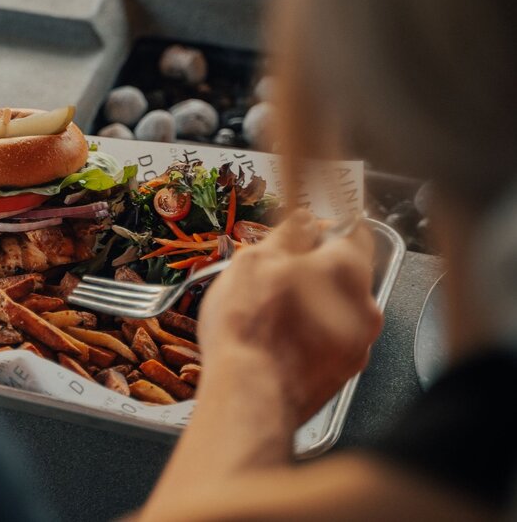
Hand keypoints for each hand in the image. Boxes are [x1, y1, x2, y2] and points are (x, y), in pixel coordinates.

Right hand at [198, 210, 382, 423]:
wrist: (250, 395)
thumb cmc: (251, 326)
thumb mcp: (255, 260)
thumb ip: (288, 234)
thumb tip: (304, 221)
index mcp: (347, 269)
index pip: (353, 231)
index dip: (323, 227)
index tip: (298, 234)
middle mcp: (365, 306)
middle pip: (345, 272)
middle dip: (313, 269)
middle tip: (273, 275)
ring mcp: (358, 344)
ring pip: (337, 308)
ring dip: (312, 302)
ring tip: (270, 312)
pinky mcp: (344, 373)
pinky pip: (331, 339)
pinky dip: (311, 334)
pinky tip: (278, 340)